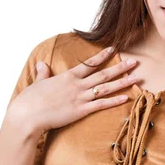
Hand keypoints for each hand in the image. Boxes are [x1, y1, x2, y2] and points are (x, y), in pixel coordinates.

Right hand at [9, 46, 138, 134]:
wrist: (28, 115)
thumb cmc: (30, 100)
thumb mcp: (37, 83)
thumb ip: (43, 73)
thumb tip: (41, 63)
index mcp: (67, 76)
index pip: (89, 63)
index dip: (103, 56)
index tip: (114, 49)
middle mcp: (77, 85)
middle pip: (103, 74)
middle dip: (120, 67)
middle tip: (135, 62)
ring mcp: (80, 97)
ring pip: (106, 88)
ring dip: (123, 82)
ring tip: (137, 77)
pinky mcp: (81, 111)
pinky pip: (101, 104)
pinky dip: (115, 101)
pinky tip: (126, 97)